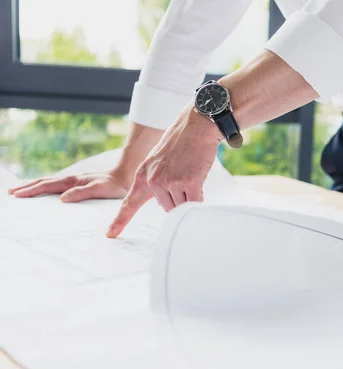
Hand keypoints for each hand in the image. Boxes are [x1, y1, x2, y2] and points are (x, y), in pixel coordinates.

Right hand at [8, 171, 130, 201]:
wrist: (126, 176)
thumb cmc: (115, 186)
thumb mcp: (100, 190)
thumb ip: (82, 193)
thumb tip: (62, 198)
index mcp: (72, 181)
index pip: (46, 186)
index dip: (30, 190)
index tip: (16, 194)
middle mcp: (71, 179)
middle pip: (43, 182)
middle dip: (26, 187)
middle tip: (10, 192)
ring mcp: (74, 180)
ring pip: (49, 182)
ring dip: (34, 185)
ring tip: (21, 189)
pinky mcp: (79, 183)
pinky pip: (57, 185)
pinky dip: (46, 186)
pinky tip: (46, 190)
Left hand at [106, 103, 220, 237]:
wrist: (195, 126)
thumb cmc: (181, 143)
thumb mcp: (158, 161)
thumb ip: (156, 182)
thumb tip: (166, 206)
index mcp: (142, 175)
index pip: (128, 203)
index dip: (119, 221)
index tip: (110, 234)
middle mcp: (153, 180)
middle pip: (167, 207)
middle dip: (177, 198)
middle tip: (183, 176)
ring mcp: (170, 182)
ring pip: (181, 206)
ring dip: (189, 196)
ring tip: (191, 174)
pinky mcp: (188, 183)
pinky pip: (194, 202)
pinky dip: (199, 196)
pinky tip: (198, 179)